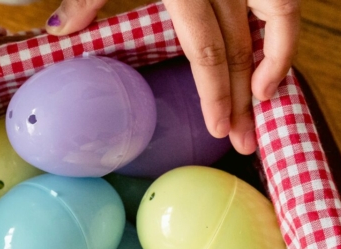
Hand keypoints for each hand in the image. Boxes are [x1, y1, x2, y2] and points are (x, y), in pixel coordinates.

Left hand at [46, 0, 300, 154]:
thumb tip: (60, 34)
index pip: (207, 48)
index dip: (215, 92)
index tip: (217, 127)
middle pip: (239, 48)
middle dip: (243, 100)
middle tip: (242, 142)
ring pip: (273, 24)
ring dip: (272, 68)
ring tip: (264, 105)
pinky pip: (280, 0)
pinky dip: (279, 32)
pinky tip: (269, 62)